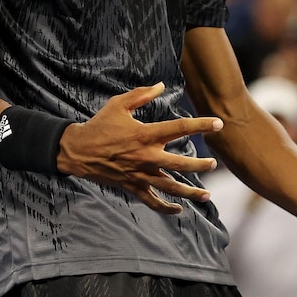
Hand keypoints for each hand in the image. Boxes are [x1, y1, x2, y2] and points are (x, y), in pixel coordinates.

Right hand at [59, 82, 222, 213]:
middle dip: (200, 165)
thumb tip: (161, 86)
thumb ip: (141, 95)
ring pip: (170, 187)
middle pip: (181, 164)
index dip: (201, 125)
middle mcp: (146, 157)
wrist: (77, 150)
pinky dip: (166, 208)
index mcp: (145, 135)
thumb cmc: (100, 125)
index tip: (218, 124)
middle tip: (213, 164)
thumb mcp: (119, 104)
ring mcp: (139, 175)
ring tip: (206, 195)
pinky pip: (152, 201)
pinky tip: (178, 210)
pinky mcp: (132, 187)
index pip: (180, 128)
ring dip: (190, 192)